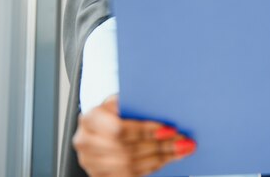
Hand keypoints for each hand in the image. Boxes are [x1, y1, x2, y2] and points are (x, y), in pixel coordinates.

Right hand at [73, 96, 195, 176]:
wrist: (101, 124)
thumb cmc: (115, 110)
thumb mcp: (122, 100)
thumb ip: (136, 103)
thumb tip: (164, 105)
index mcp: (90, 118)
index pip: (119, 129)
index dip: (145, 131)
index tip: (170, 129)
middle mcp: (86, 142)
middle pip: (127, 150)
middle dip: (159, 146)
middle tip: (183, 141)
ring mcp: (91, 162)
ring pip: (130, 165)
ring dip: (160, 158)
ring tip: (181, 149)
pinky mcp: (100, 175)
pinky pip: (129, 175)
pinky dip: (152, 167)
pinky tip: (167, 159)